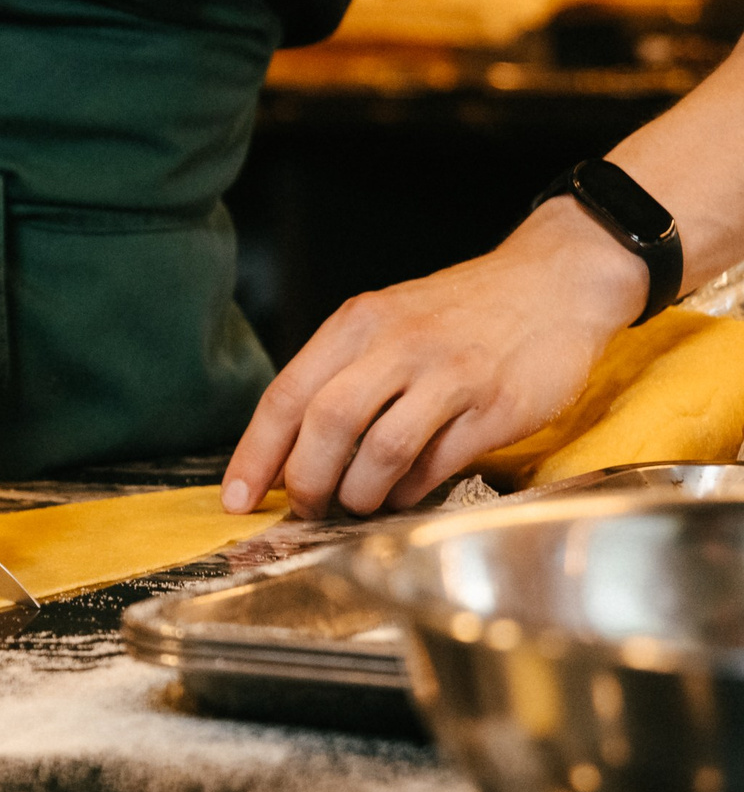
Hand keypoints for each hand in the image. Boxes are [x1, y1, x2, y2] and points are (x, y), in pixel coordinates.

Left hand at [224, 198, 645, 516]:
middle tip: (306, 509)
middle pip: (325, 424)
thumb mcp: (387, 321)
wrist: (554, 282)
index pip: (286, 395)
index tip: (237, 499)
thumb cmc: (459, 312)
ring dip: (358, 494)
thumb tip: (288, 449)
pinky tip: (402, 491)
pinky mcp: (495, 407)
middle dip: (305, 481)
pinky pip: (435, 464)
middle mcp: (398, 344)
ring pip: (379, 450)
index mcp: (358, 323)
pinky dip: (407, 490)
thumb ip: (341, 373)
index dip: (255, 454)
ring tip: (356, 504)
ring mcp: (450, 375)